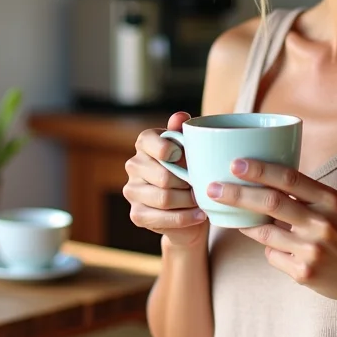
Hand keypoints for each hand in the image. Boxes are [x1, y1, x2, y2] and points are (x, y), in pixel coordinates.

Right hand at [123, 112, 208, 249]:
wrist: (189, 204)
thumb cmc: (190, 169)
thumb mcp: (191, 148)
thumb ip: (184, 132)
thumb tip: (180, 117)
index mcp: (144, 143)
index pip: (148, 142)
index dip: (168, 150)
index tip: (183, 157)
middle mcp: (133, 165)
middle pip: (162, 176)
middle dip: (188, 183)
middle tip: (204, 186)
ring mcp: (132, 191)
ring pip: (163, 198)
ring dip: (189, 202)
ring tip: (203, 200)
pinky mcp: (136, 214)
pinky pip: (161, 218)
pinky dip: (184, 218)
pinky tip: (199, 215)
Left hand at [207, 159, 336, 309]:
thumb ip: (307, 193)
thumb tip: (268, 176)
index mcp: (329, 200)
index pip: (288, 178)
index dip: (259, 169)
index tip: (234, 162)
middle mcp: (320, 223)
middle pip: (269, 202)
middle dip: (236, 194)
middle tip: (211, 188)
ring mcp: (311, 250)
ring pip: (264, 233)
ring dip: (246, 224)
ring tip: (234, 216)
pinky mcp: (304, 274)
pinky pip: (273, 256)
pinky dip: (271, 250)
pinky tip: (282, 249)